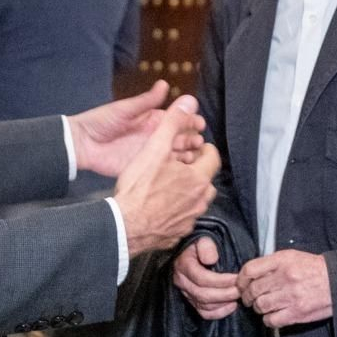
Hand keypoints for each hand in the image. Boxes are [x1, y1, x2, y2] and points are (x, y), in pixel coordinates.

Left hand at [69, 80, 207, 176]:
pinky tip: (182, 170)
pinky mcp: (142, 168)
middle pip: (179, 138)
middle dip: (192, 139)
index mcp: (152, 120)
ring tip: (194, 156)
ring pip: (174, 155)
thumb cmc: (102, 122)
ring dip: (186, 154)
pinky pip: (161, 170)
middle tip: (199, 142)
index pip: (176, 120)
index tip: (200, 123)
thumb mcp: (125, 109)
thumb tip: (165, 84)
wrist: (82, 144)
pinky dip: (173, 170)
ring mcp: (150, 154)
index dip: (189, 121)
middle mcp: (154, 137)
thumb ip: (146, 101)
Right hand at [114, 97, 219, 256]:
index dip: (203, 149)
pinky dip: (177, 212)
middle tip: (179, 166)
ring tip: (169, 186)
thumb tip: (189, 101)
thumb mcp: (155, 149)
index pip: (213, 158)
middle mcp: (199, 202)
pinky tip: (161, 208)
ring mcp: (189, 221)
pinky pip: (183, 219)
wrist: (123, 226)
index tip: (192, 146)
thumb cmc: (139, 187)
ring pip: (196, 202)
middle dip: (197, 172)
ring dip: (188, 193)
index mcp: (198, 179)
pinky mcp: (177, 235)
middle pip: (206, 181)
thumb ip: (172, 123)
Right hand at [172, 236, 239, 318]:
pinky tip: (232, 306)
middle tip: (241, 289)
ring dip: (223, 303)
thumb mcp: (203, 238)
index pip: (202, 278)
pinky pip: (203, 313)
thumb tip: (211, 259)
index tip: (238, 278)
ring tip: (239, 296)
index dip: (222, 281)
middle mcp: (182, 281)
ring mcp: (185, 292)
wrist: (194, 250)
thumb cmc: (202, 244)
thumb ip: (206, 245)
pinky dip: (219, 312)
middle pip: (203, 294)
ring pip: (204, 305)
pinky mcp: (191, 300)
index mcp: (184, 265)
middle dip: (225, 294)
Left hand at [237, 250, 331, 327]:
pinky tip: (273, 315)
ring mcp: (291, 296)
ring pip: (260, 306)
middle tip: (250, 298)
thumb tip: (250, 274)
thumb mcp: (292, 257)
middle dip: (248, 296)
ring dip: (258, 307)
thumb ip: (271, 263)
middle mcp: (285, 277)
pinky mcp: (296, 313)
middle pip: (253, 290)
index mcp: (282, 261)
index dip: (241, 279)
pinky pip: (271, 320)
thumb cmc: (312, 268)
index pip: (250, 270)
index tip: (241, 285)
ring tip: (263, 305)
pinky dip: (268, 319)